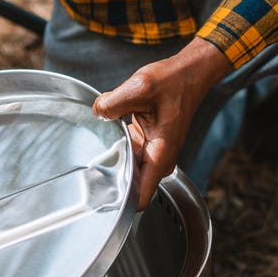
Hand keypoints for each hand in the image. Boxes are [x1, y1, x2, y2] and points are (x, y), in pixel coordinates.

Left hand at [92, 37, 232, 208]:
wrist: (189, 74)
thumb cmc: (173, 82)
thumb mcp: (140, 87)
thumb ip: (113, 103)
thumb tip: (97, 112)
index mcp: (160, 154)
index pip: (140, 197)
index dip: (119, 202)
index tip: (99, 200)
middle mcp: (159, 159)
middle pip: (130, 185)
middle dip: (110, 180)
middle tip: (88, 172)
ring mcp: (154, 153)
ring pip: (127, 168)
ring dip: (113, 159)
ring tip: (97, 148)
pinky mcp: (148, 143)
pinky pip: (128, 153)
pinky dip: (117, 145)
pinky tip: (108, 133)